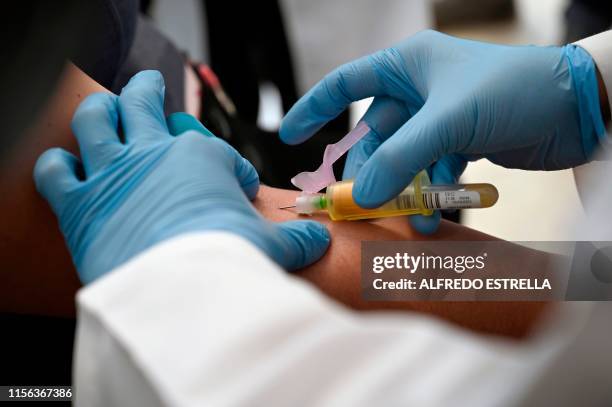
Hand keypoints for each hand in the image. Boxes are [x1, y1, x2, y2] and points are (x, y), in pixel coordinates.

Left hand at [34, 71, 329, 283]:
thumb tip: (318, 240)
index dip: (229, 167)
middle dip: (148, 91)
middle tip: (150, 86)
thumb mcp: (274, 247)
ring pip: (95, 119)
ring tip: (105, 109)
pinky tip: (67, 169)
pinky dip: (57, 166)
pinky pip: (55, 171)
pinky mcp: (80, 204)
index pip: (213, 150)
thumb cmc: (232, 262)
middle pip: (143, 102)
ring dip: (100, 110)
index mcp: (202, 158)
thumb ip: (296, 240)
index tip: (238, 188)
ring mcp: (114, 173)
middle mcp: (154, 153)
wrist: (185, 294)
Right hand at [280, 30, 606, 233]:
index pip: (346, 84)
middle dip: (368, 171)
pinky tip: (434, 214)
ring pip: (403, 159)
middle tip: (358, 204)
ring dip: (403, 190)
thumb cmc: (512, 90)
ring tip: (407, 219)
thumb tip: (359, 195)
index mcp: (406, 66)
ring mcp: (439, 118)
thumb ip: (399, 159)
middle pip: (375, 136)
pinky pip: (431, 171)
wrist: (576, 108)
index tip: (290, 135)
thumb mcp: (447, 121)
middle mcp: (419, 89)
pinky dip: (430, 193)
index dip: (314, 109)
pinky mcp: (460, 142)